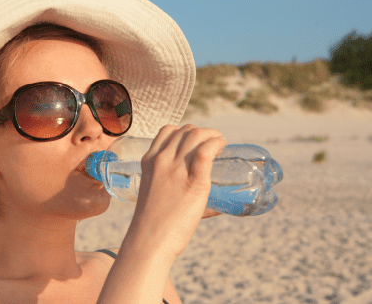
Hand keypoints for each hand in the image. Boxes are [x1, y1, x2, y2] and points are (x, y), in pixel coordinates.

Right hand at [126, 124, 226, 258]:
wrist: (150, 240)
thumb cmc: (154, 224)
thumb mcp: (154, 193)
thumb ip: (174, 189)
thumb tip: (214, 205)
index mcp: (150, 161)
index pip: (168, 131)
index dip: (186, 132)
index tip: (197, 142)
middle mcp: (162, 160)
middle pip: (186, 131)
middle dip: (203, 133)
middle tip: (215, 144)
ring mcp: (177, 170)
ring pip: (197, 136)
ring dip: (213, 135)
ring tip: (220, 144)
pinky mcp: (195, 182)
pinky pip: (206, 151)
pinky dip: (216, 143)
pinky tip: (222, 146)